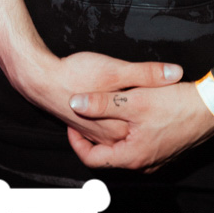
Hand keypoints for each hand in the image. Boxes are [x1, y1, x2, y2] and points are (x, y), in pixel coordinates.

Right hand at [13, 51, 182, 147]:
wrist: (39, 78)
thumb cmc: (75, 75)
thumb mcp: (115, 70)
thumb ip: (146, 74)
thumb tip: (175, 74)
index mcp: (115, 130)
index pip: (145, 142)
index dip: (162, 131)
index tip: (170, 116)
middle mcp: (103, 136)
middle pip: (131, 141)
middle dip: (146, 128)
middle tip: (161, 109)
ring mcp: (90, 130)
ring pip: (117, 135)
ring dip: (129, 125)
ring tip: (142, 109)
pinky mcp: (80, 121)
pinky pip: (103, 129)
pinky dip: (112, 121)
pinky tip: (116, 105)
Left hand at [65, 82, 213, 171]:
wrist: (213, 107)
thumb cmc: (177, 105)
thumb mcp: (134, 99)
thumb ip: (101, 103)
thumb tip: (74, 103)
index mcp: (132, 157)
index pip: (92, 159)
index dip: (77, 141)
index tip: (73, 122)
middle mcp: (143, 164)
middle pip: (107, 155)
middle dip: (94, 135)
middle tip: (86, 115)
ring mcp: (157, 158)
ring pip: (124, 149)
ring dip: (112, 133)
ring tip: (105, 112)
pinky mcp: (167, 149)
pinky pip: (139, 144)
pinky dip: (129, 132)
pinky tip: (131, 113)